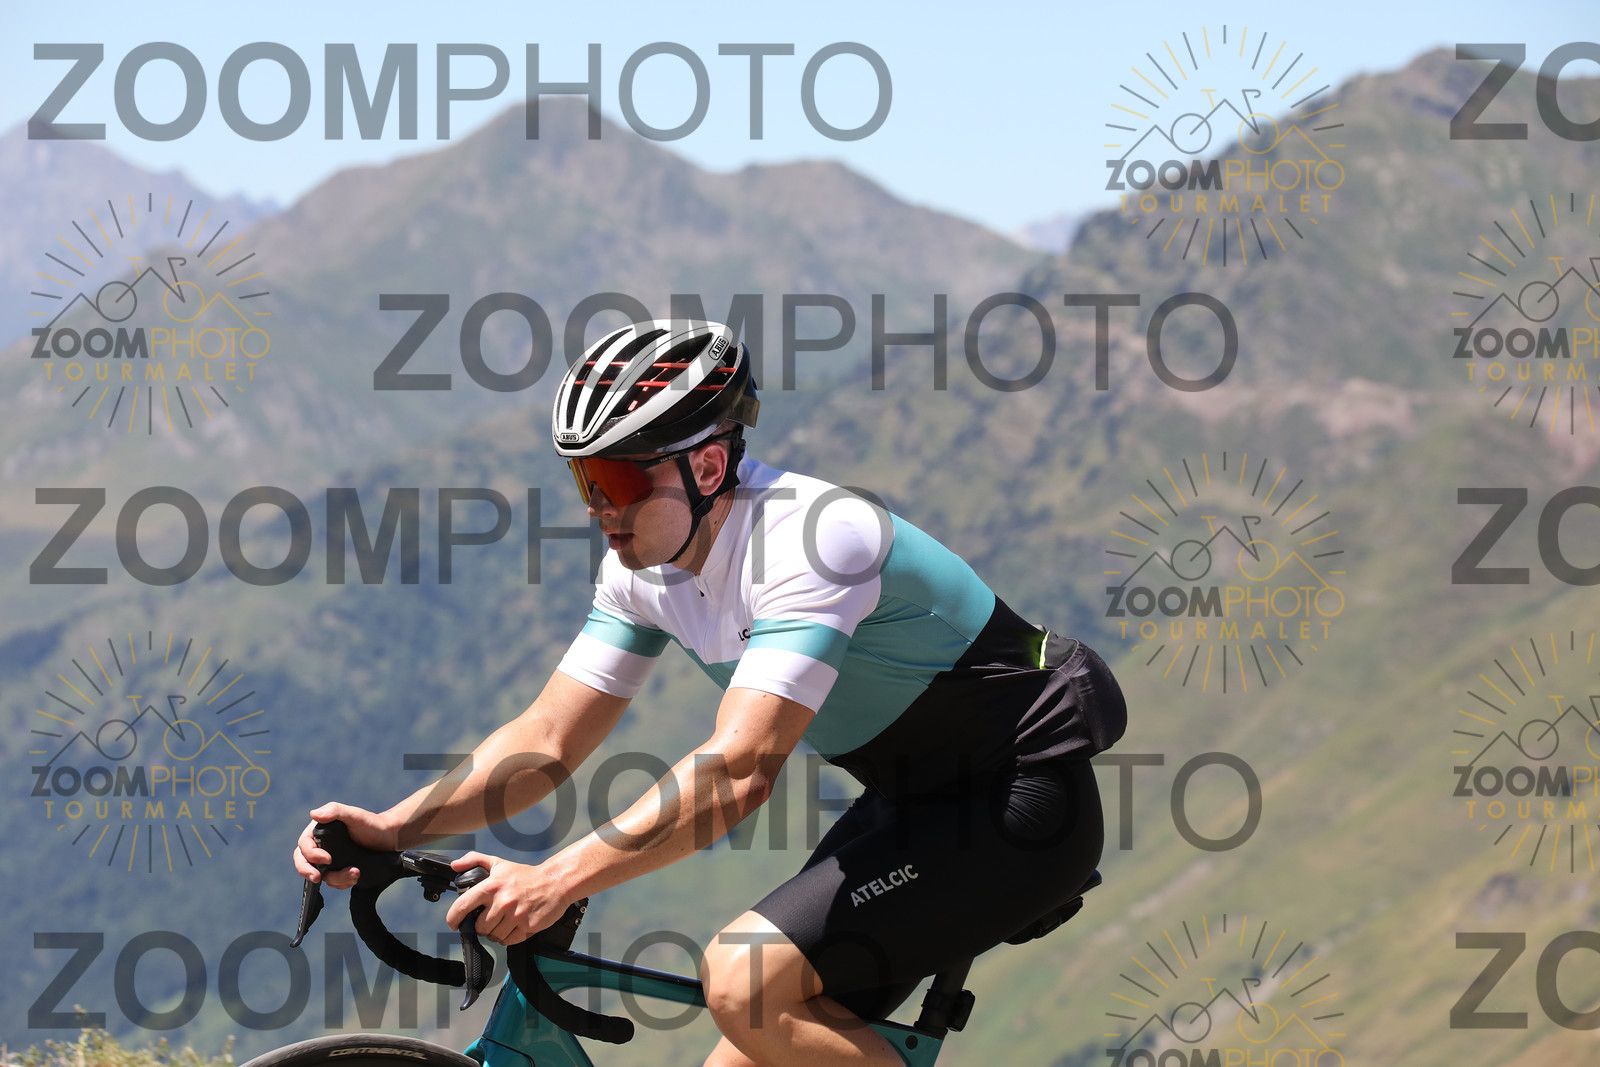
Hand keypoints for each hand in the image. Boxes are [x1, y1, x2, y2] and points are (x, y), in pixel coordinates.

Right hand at [293, 802, 396, 888]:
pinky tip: (355, 876)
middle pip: (303, 862)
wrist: (388, 838)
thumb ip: (335, 811)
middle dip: (308, 872)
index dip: (310, 854)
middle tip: (317, 878)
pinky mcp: (339, 870)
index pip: (304, 846)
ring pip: (322, 875)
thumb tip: (314, 814)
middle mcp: (321, 846)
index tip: (327, 859)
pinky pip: (333, 883)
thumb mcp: (354, 815)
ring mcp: (329, 860)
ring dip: (336, 878)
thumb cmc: (370, 823)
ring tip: (355, 873)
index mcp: (319, 831)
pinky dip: (343, 883)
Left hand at [446, 853, 570, 945]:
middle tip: (490, 919)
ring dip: (495, 933)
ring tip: (503, 922)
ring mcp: (515, 915)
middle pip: (479, 927)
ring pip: (494, 936)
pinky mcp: (527, 926)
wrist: (555, 882)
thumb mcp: (499, 863)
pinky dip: (508, 937)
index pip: (462, 906)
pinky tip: (513, 926)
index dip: (453, 918)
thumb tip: (455, 865)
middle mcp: (502, 901)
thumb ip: (475, 860)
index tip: (453, 923)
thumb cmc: (526, 875)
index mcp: (492, 886)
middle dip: (481, 926)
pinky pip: (509, 941)